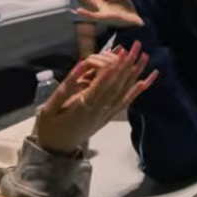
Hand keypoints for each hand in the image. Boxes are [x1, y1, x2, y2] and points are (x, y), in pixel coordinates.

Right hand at [34, 44, 157, 154]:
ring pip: (124, 91)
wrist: (57, 151)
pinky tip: (146, 80)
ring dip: (135, 73)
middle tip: (136, 46)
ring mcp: (106, 115)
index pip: (102, 85)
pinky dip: (137, 90)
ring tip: (144, 56)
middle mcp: (99, 111)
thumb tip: (78, 68)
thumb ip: (65, 88)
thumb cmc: (50, 127)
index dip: (113, 68)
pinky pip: (125, 102)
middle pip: (117, 85)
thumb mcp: (49, 108)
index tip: (121, 53)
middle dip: (127, 64)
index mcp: (83, 107)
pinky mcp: (109, 117)